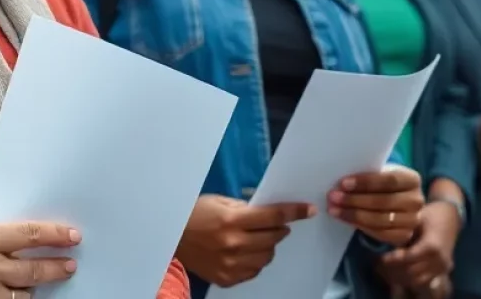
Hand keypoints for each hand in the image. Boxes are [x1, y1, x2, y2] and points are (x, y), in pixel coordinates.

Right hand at [0, 220, 79, 297]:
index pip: (29, 234)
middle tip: (70, 265)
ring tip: (42, 284)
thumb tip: (26, 240)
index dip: (55, 235)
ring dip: (35, 290)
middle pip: (32, 269)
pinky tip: (22, 298)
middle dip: (56, 267)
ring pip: (23, 296)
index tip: (72, 236)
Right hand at [176, 194, 315, 287]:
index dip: (293, 212)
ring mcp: (231, 264)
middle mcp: (234, 244)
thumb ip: (244, 208)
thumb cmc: (194, 212)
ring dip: (267, 246)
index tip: (309, 210)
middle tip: (274, 224)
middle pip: (273, 239)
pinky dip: (254, 260)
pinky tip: (244, 251)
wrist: (171, 235)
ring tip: (255, 238)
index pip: (272, 216)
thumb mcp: (218, 202)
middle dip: (278, 229)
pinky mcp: (227, 278)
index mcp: (232, 220)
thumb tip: (269, 214)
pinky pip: (253, 271)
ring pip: (266, 257)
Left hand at [327, 166, 422, 245]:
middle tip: (332, 197)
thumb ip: (367, 172)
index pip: (389, 180)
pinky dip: (361, 226)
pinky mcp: (405, 236)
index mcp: (412, 179)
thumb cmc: (381, 181)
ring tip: (334, 209)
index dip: (365, 182)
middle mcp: (416, 201)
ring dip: (354, 215)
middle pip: (383, 201)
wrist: (397, 199)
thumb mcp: (379, 171)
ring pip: (381, 219)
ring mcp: (413, 220)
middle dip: (354, 200)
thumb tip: (341, 181)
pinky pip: (381, 234)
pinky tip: (346, 220)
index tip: (343, 183)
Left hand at [377, 201, 460, 290]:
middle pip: (413, 272)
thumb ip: (403, 229)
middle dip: (394, 270)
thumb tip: (383, 236)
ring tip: (385, 270)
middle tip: (378, 265)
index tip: (380, 257)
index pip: (409, 258)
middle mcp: (439, 261)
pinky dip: (410, 280)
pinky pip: (424, 281)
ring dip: (401, 277)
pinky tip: (397, 274)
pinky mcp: (443, 271)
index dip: (393, 260)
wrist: (451, 217)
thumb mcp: (415, 217)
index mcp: (432, 246)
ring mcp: (442, 268)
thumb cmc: (430, 213)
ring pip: (418, 280)